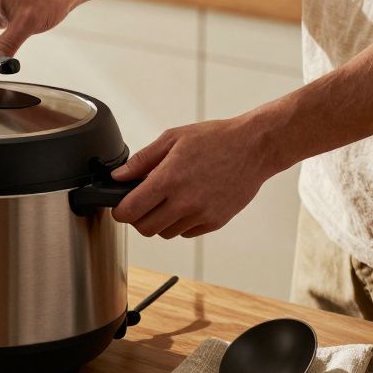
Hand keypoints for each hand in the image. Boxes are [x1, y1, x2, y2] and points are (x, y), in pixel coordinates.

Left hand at [110, 116, 282, 238]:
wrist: (254, 148)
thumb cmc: (216, 140)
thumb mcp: (172, 139)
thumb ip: (142, 160)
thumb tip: (119, 176)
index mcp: (169, 179)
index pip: (130, 211)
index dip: (120, 211)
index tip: (120, 206)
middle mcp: (184, 201)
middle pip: (145, 228)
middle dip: (138, 218)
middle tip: (142, 203)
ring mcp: (201, 214)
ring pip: (165, 233)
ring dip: (160, 221)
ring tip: (167, 200)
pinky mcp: (215, 222)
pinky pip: (186, 233)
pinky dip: (180, 223)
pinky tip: (185, 204)